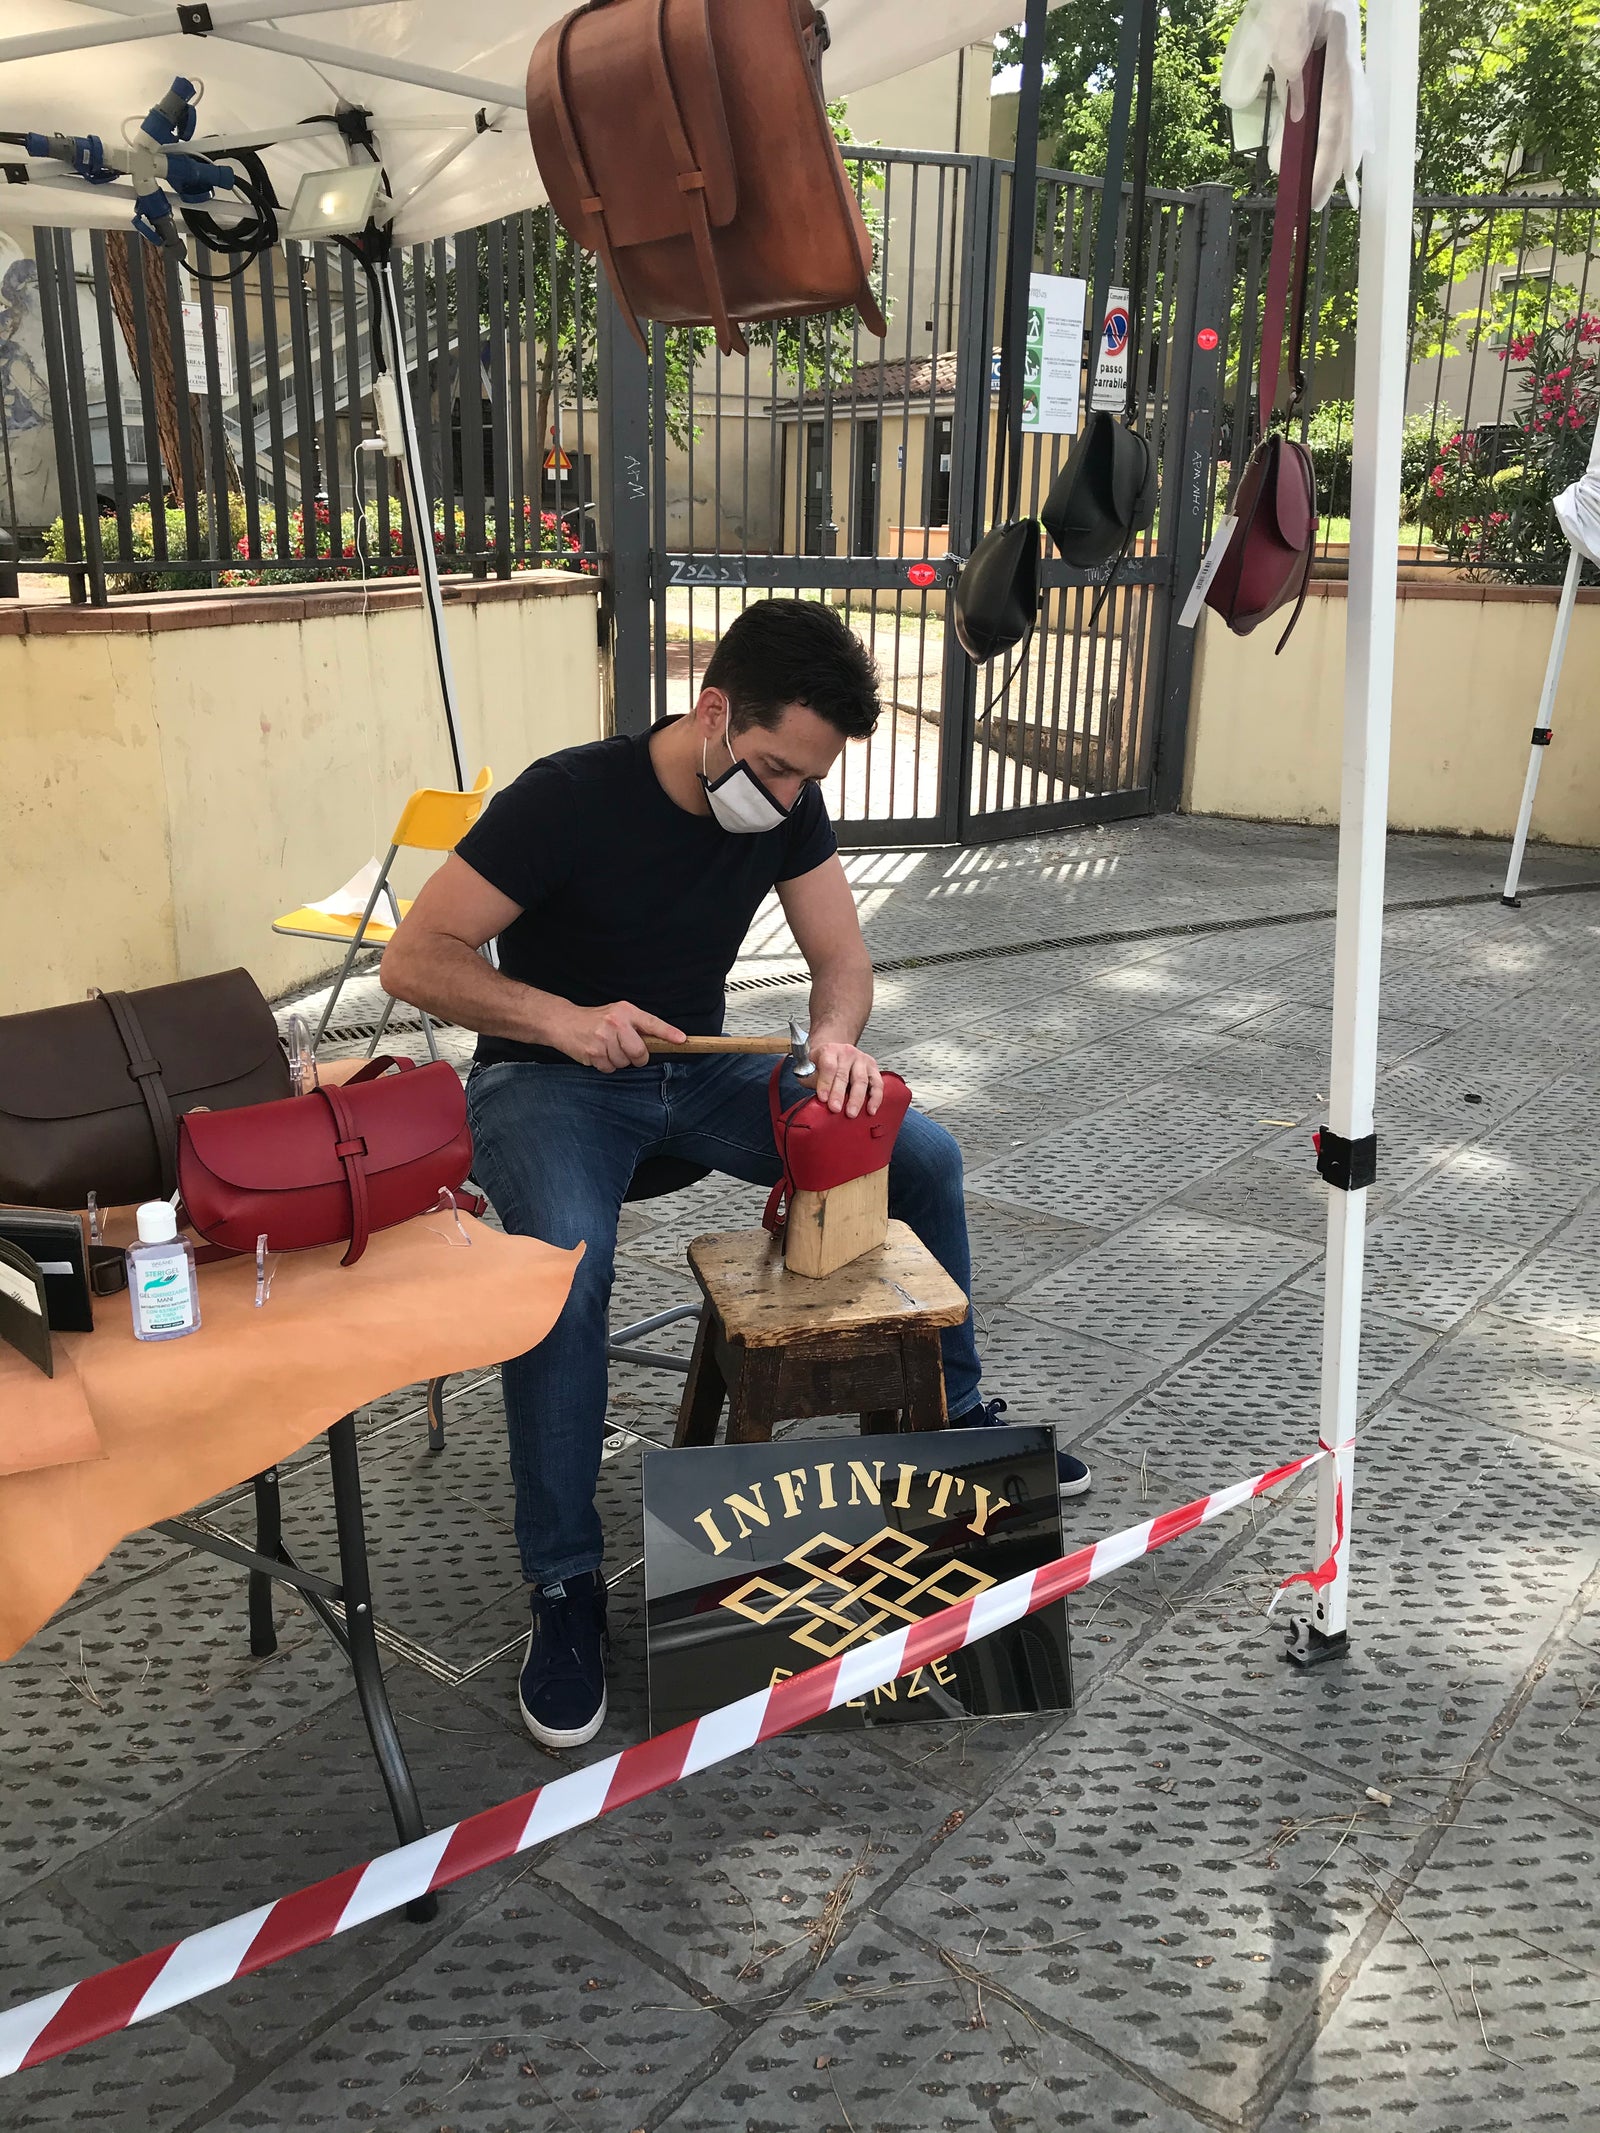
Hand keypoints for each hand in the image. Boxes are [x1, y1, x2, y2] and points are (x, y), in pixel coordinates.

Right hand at [554, 1000, 685, 1071]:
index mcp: (625, 1011)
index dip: (668, 1033)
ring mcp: (603, 1038)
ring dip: (618, 1060)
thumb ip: (636, 1025)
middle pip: (639, 1052)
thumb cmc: (595, 1019)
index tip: (682, 1040)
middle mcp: (615, 1023)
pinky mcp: (593, 1052)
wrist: (563, 1022)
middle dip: (638, 1057)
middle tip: (628, 1051)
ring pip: (624, 1063)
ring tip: (607, 1048)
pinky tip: (598, 1053)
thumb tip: (660, 1042)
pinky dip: (606, 1065)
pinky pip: (610, 1068)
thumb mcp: (617, 1013)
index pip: (652, 1023)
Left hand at [811, 1039, 882, 1118]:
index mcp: (829, 1051)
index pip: (828, 1066)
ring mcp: (862, 1060)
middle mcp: (847, 1053)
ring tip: (851, 1113)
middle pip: (844, 1074)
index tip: (822, 1098)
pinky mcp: (873, 1069)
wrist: (835, 1052)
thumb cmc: (822, 1063)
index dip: (825, 1082)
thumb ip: (811, 1080)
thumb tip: (816, 1100)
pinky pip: (877, 1084)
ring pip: (861, 1080)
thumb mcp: (810, 1067)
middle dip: (839, 1094)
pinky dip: (875, 1098)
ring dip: (856, 1099)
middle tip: (835, 1108)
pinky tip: (870, 1109)